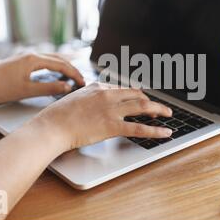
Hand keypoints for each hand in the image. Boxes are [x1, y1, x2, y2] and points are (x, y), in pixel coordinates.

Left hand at [0, 53, 84, 108]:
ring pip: (51, 59)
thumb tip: (67, 87)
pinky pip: (43, 61)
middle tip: (81, 80)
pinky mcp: (20, 61)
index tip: (83, 83)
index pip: (61, 65)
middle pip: (58, 59)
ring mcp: (25, 57)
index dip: (74, 74)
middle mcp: (31, 54)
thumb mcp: (26, 91)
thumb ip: (48, 88)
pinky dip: (53, 67)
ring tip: (72, 77)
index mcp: (33, 59)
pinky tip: (55, 74)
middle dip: (72, 69)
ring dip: (63, 67)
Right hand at [27, 83, 173, 153]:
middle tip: (158, 108)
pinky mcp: (111, 126)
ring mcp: (110, 110)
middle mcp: (107, 95)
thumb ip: (87, 98)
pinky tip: (165, 132)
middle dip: (150, 101)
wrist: (51, 126)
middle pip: (136, 95)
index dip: (135, 95)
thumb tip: (92, 103)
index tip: (141, 99)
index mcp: (97, 87)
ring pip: (142, 107)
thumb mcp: (73, 99)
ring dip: (158, 110)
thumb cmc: (57, 116)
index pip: (122, 89)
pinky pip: (138, 128)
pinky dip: (155, 130)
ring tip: (168, 114)